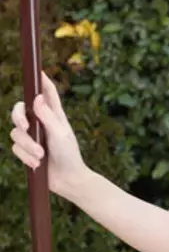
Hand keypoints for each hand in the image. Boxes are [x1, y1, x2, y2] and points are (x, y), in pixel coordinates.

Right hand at [10, 71, 88, 200]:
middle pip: (19, 110)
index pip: (47, 93)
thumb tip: (36, 97)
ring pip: (16, 132)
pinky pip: (16, 148)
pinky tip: (37, 163)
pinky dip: (25, 156)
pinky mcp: (27, 150)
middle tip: (25, 126)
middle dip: (18, 117)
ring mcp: (33, 137)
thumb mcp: (60, 134)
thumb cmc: (69, 155)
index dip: (41, 81)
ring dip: (27, 146)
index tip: (37, 71)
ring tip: (41, 155)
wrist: (68, 180)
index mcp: (54, 115)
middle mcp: (41, 123)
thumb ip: (47, 116)